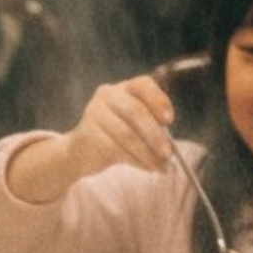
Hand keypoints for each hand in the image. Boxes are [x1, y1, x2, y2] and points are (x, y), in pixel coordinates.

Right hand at [5, 76, 173, 203]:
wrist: (81, 151)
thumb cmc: (117, 136)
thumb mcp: (137, 128)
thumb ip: (153, 132)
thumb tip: (172, 151)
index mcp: (125, 88)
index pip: (143, 85)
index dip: (158, 100)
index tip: (169, 121)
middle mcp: (108, 95)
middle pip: (135, 111)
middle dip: (155, 135)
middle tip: (168, 154)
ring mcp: (94, 112)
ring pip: (126, 134)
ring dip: (147, 154)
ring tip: (160, 167)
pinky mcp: (86, 134)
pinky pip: (114, 149)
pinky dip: (135, 160)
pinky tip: (146, 167)